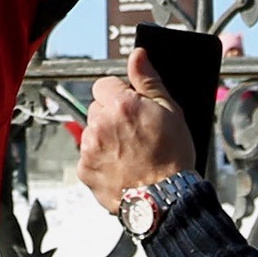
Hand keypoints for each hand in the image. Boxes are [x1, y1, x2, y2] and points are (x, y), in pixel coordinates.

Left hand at [73, 43, 196, 207]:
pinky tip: (121, 167)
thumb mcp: (171, 112)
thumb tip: (138, 55)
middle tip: (135, 133)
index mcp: (120, 105)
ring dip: (105, 138)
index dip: (120, 95)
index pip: (104, 84)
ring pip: (91, 132)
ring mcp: (89, 148)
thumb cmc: (172, 159)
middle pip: (97, 108)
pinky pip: (88, 156)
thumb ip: (149, 80)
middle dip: (112, 116)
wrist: (166, 201)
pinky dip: (100, 160)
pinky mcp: (84, 169)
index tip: (132, 108)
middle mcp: (100, 124)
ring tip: (130, 153)